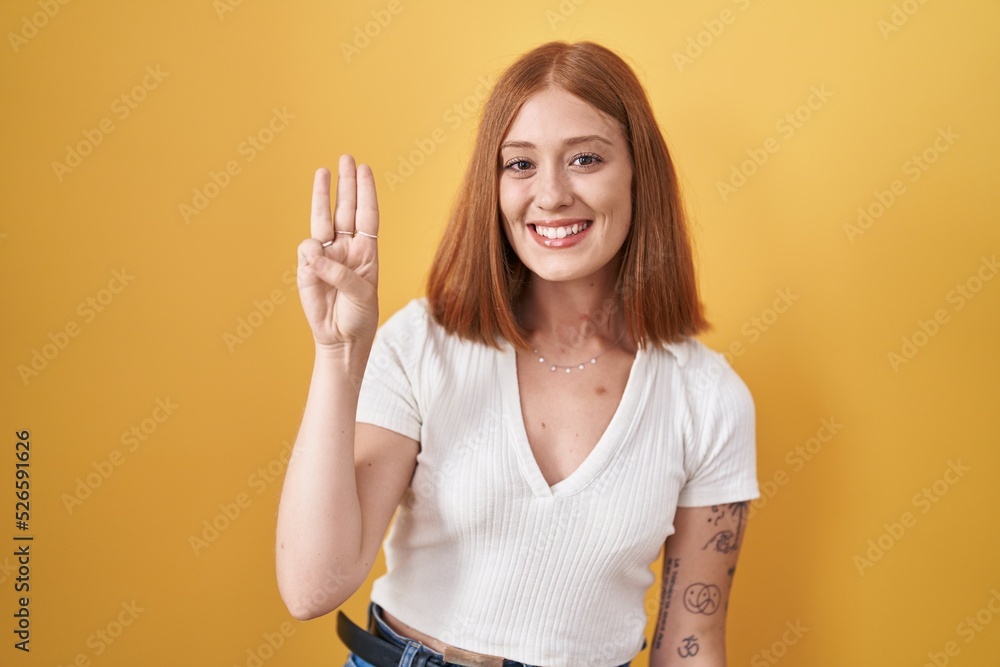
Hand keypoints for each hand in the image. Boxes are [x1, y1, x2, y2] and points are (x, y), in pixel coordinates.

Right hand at [297, 154, 379, 350]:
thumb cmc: (359, 316)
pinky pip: (306, 251)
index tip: (365, 169)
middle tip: (346, 158)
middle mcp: (346, 249)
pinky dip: (310, 252)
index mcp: (366, 252)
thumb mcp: (361, 295)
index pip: (367, 216)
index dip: (366, 193)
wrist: (341, 339)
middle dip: (346, 184)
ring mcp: (326, 256)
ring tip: (323, 172)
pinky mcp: (307, 269)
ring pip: (323, 219)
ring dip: (322, 196)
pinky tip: (314, 261)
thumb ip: (341, 273)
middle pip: (346, 210)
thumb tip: (315, 254)